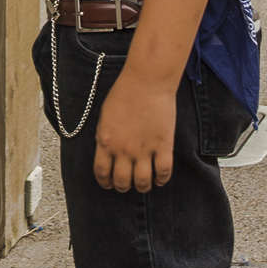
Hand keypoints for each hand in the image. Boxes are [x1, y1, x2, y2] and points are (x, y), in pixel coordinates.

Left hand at [93, 64, 175, 192]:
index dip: (105, 182)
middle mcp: (124, 150)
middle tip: (126, 185)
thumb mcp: (104, 116)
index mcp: (106, 142)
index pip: (102, 172)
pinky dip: (162, 179)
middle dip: (123, 187)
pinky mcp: (163, 145)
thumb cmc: (124, 92)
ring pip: (143, 181)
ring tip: (144, 184)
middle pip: (122, 181)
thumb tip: (106, 151)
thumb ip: (104, 136)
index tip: (108, 184)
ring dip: (142, 186)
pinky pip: (164, 171)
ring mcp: (145, 149)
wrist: (147, 80)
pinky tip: (160, 179)